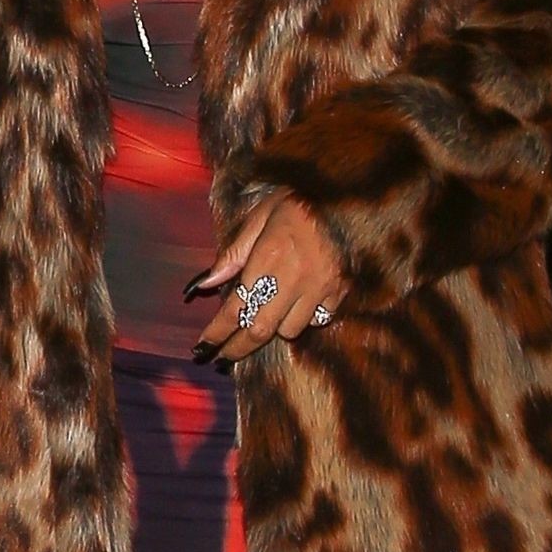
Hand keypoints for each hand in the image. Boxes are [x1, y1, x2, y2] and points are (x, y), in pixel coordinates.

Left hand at [191, 192, 344, 362]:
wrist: (349, 192)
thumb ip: (233, 254)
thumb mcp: (259, 216)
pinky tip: (299, 304)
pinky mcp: (341, 290)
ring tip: (268, 313)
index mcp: (268, 257)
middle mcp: (294, 278)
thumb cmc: (299, 200)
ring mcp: (320, 287)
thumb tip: (202, 284)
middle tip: (222, 359)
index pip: (236, 307)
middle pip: (260, 329)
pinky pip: (318, 320)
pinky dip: (306, 318)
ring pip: (290, 330)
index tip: (203, 348)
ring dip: (274, 327)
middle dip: (238, 348)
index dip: (217, 332)